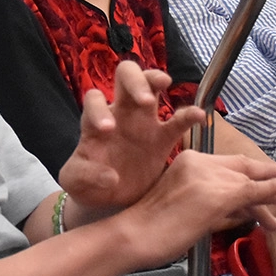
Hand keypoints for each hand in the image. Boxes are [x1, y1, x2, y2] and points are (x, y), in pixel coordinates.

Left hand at [59, 60, 206, 213]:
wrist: (109, 200)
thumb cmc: (87, 183)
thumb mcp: (76, 181)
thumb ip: (84, 175)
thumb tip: (111, 176)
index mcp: (95, 121)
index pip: (95, 99)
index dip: (100, 109)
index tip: (108, 131)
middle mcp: (120, 113)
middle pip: (125, 76)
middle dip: (135, 80)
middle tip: (145, 100)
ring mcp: (143, 122)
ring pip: (151, 86)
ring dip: (157, 80)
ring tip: (165, 85)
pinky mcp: (163, 139)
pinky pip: (179, 121)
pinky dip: (190, 114)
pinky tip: (199, 117)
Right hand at [121, 150, 275, 267]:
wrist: (134, 236)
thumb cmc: (152, 230)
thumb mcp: (187, 208)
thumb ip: (216, 205)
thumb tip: (246, 210)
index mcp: (189, 161)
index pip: (230, 164)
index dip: (255, 171)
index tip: (274, 175)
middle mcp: (200, 162)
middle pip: (245, 168)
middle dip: (272, 177)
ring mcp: (209, 177)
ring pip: (254, 180)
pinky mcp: (217, 195)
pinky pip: (255, 192)